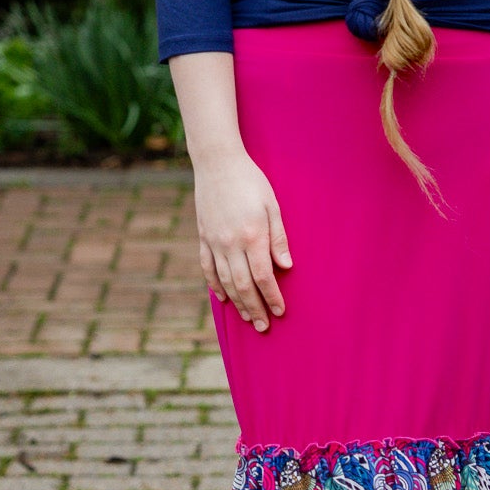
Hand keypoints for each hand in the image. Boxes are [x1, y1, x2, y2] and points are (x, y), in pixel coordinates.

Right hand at [194, 151, 291, 332]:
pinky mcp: (203, 237)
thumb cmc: (251, 181)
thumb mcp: (273, 205)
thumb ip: (279, 237)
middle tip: (264, 326)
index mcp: (252, 235)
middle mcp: (231, 243)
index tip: (280, 311)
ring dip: (237, 303)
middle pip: (243, 285)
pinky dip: (215, 286)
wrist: (217, 163)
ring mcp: (214, 242)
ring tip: (248, 319)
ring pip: (224, 281)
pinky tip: (223, 299)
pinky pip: (207, 268)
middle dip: (255, 308)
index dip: (272, 297)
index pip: (263, 276)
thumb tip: (286, 266)